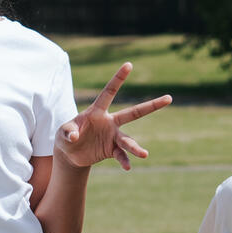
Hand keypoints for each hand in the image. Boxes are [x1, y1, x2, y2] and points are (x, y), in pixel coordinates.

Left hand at [54, 64, 171, 170]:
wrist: (70, 154)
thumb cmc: (66, 137)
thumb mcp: (62, 133)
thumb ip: (67, 131)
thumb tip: (74, 136)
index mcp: (97, 111)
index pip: (109, 92)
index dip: (118, 79)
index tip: (129, 65)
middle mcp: (110, 122)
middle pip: (133, 113)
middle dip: (151, 106)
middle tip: (169, 98)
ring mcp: (113, 136)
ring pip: (128, 140)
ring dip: (135, 147)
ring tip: (144, 154)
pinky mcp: (112, 149)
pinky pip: (121, 155)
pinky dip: (124, 161)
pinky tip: (127, 167)